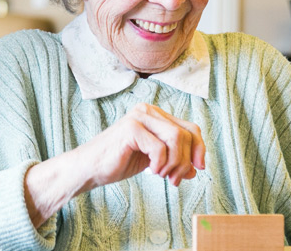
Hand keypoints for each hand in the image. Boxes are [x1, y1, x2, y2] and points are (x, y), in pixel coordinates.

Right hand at [80, 103, 205, 186]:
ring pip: (176, 138)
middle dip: (185, 161)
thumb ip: (175, 159)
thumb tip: (196, 168)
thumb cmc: (119, 162)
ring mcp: (139, 117)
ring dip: (174, 163)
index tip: (198, 169)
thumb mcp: (155, 160)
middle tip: (174, 180)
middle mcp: (148, 111)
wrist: (91, 168)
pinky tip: (151, 171)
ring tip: (162, 175)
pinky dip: (160, 164)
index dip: (199, 149)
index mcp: (155, 115)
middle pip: (186, 133)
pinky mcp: (131, 128)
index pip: (190, 128)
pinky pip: (160, 148)